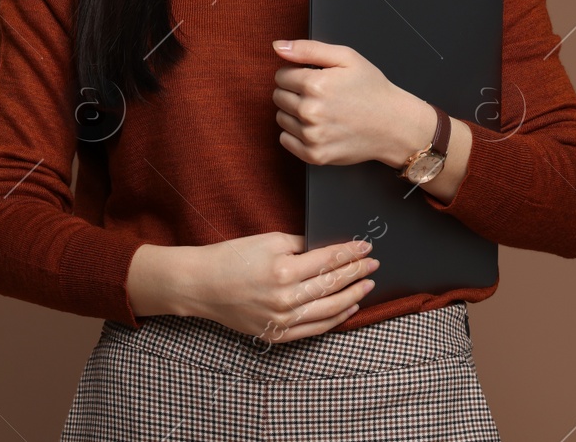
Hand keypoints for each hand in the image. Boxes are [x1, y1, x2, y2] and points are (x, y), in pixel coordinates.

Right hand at [170, 232, 380, 343]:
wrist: (201, 285)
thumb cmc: (232, 256)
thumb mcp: (269, 240)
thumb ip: (302, 244)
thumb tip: (329, 247)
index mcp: (284, 270)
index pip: (328, 260)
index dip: (351, 253)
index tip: (366, 246)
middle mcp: (286, 298)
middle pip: (332, 285)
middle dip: (356, 273)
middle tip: (374, 264)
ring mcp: (281, 320)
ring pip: (329, 311)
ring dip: (352, 297)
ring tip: (367, 285)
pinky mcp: (276, 334)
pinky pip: (314, 330)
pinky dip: (335, 319)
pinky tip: (348, 308)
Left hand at [270, 38, 434, 167]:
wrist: (394, 125)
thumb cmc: (372, 89)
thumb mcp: (346, 57)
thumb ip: (307, 49)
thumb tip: (278, 47)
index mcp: (315, 84)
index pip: (281, 76)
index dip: (296, 74)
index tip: (313, 78)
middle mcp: (310, 112)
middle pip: (278, 97)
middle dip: (293, 92)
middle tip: (319, 95)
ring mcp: (312, 136)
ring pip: (280, 118)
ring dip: (294, 113)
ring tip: (320, 111)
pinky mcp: (315, 155)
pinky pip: (285, 141)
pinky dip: (295, 134)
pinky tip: (316, 127)